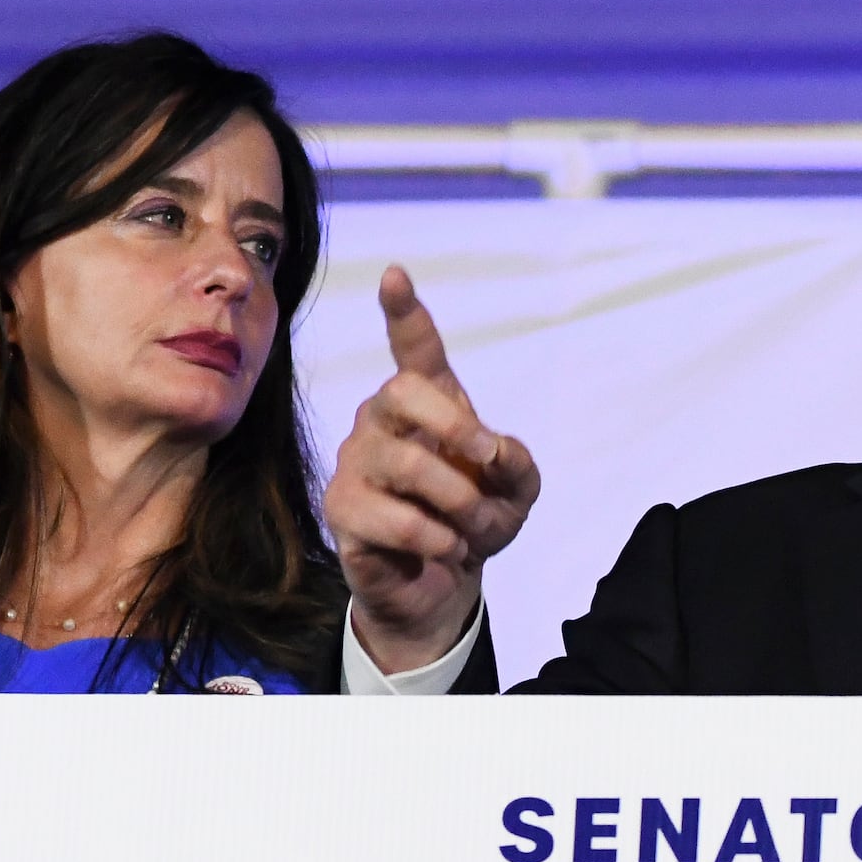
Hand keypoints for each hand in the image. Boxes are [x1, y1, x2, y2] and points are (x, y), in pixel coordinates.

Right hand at [329, 265, 539, 670]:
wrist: (442, 586)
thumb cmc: (474, 524)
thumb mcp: (516, 494)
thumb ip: (517, 463)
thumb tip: (494, 451)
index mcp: (427, 406)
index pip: (413, 351)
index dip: (405, 313)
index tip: (396, 275)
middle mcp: (381, 423)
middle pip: (401, 391)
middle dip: (455, 426)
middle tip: (486, 459)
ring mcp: (355, 464)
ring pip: (407, 464)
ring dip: (460, 504)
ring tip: (474, 531)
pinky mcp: (344, 510)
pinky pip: (396, 519)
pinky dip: (438, 540)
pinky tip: (446, 549)